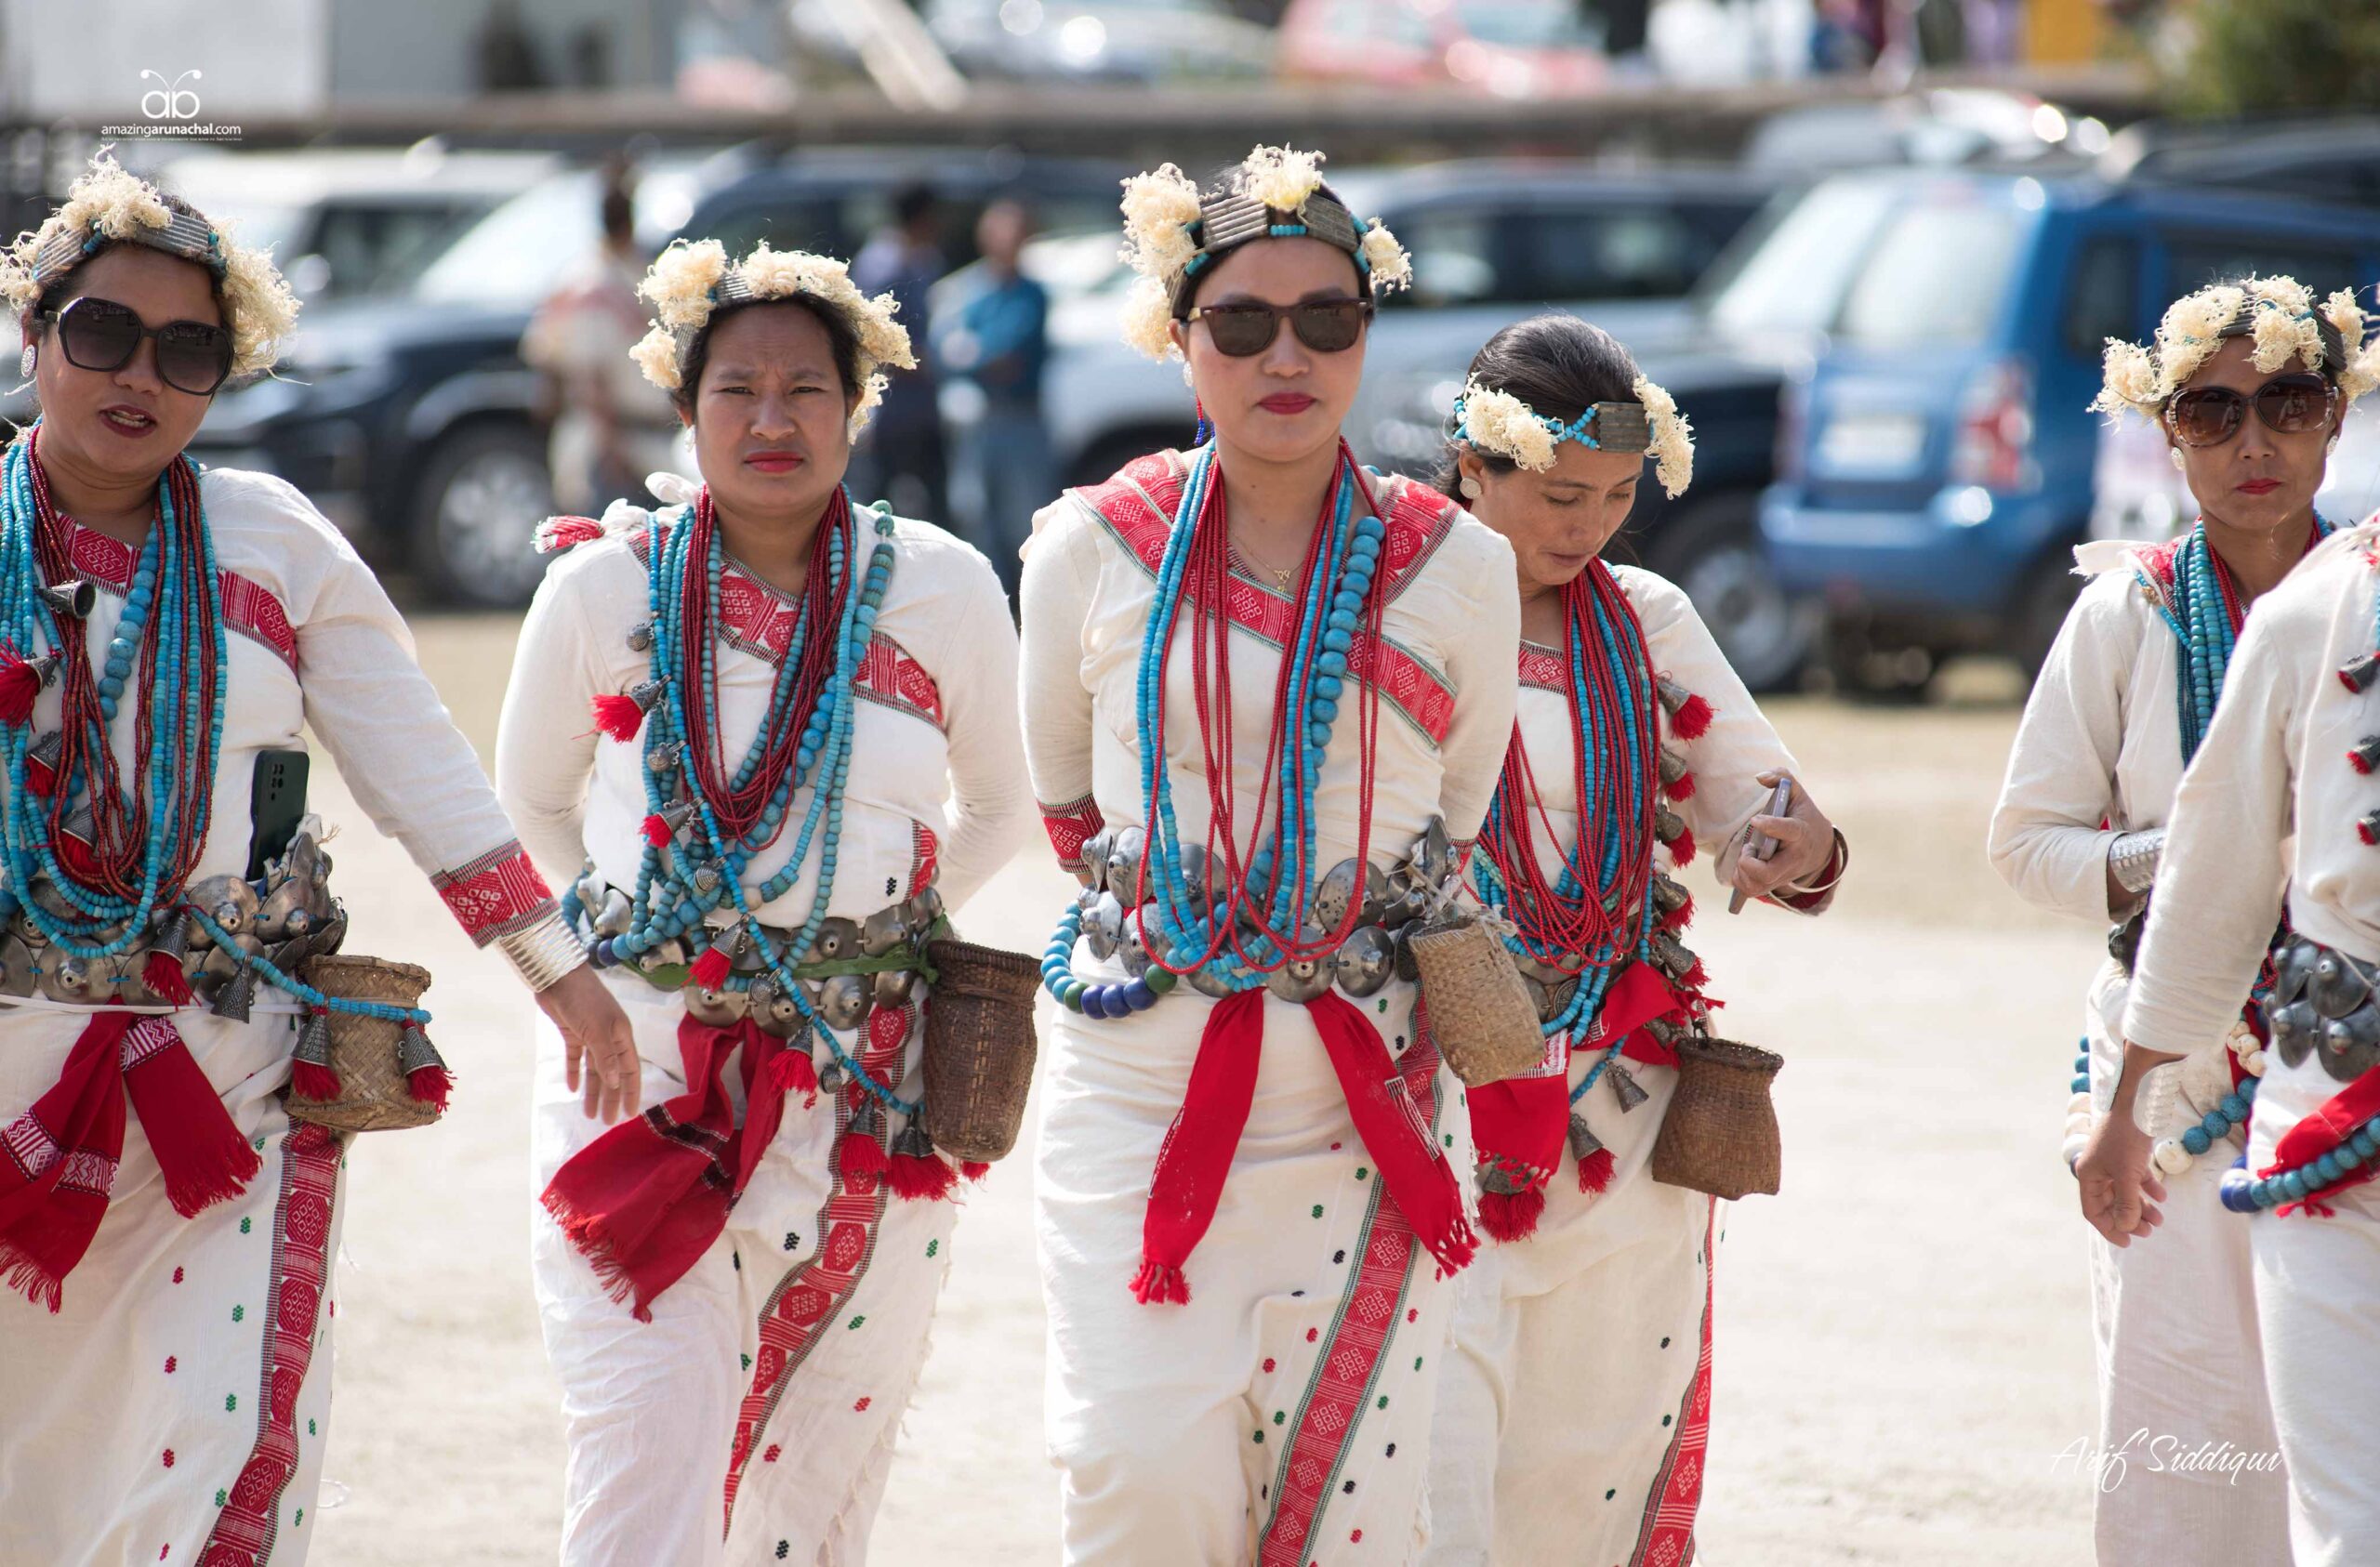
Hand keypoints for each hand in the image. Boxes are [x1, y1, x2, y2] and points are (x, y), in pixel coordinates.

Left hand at [536, 965, 641, 1123]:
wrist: (558, 975)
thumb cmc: (583, 1000)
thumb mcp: (597, 1030)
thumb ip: (606, 1057)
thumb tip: (616, 1084)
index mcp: (621, 1036)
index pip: (630, 1070)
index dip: (631, 1092)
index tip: (630, 1114)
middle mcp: (609, 1037)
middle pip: (612, 1073)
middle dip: (610, 1097)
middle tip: (606, 1122)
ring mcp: (591, 1035)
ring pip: (594, 1069)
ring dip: (592, 1091)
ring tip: (589, 1113)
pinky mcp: (572, 1032)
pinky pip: (576, 1058)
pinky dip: (575, 1072)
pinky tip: (573, 1088)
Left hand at [1724, 772, 1836, 902]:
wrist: (1819, 847)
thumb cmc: (1802, 815)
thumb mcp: (1797, 793)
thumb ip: (1781, 777)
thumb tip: (1759, 776)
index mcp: (1800, 832)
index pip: (1789, 831)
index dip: (1772, 826)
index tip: (1756, 819)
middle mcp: (1793, 857)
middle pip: (1769, 872)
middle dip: (1750, 863)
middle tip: (1749, 848)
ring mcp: (1785, 874)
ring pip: (1758, 884)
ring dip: (1743, 872)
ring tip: (1747, 856)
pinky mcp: (1775, 883)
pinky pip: (1752, 890)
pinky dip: (1741, 881)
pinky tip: (1744, 865)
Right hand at [2074, 1100, 2165, 1246]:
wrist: (2136, 1103)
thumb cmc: (2124, 1138)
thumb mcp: (2126, 1175)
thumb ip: (2126, 1203)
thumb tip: (2126, 1226)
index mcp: (2089, 1176)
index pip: (2093, 1210)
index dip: (2109, 1228)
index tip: (2128, 1242)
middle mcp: (2099, 1171)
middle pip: (2111, 1203)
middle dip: (2130, 1219)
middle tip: (2149, 1232)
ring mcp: (2114, 1163)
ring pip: (2126, 1192)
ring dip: (2142, 1207)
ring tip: (2159, 1220)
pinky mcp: (2128, 1155)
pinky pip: (2136, 1178)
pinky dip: (2148, 1189)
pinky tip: (2162, 1196)